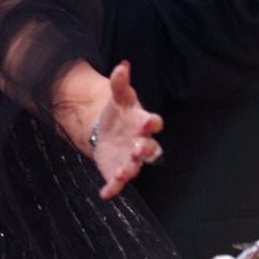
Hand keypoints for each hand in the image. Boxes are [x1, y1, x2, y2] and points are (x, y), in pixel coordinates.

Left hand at [92, 61, 162, 199]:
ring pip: (136, 167)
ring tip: (123, 171)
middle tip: (138, 148)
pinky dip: (112, 188)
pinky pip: (117, 183)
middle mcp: (140, 143)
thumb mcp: (118, 96)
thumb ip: (119, 83)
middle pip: (151, 150)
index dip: (152, 123)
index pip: (153, 123)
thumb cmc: (118, 114)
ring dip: (130, 170)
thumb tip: (122, 65)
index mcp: (142, 123)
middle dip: (145, 150)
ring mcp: (130, 159)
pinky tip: (105, 193)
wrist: (106, 131)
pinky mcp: (117, 171)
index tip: (149, 121)